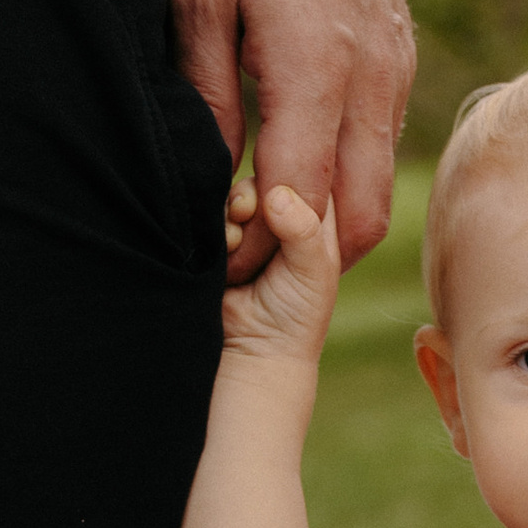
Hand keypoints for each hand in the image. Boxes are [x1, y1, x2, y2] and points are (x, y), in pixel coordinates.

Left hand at [171, 0, 414, 283]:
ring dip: (330, 225)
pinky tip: (297, 164)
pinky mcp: (397, 62)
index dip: (262, 249)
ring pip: (377, 192)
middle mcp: (369, 86)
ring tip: (270, 221)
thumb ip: (207, 98)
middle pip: (357, 222)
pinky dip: (345, 179)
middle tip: (253, 262)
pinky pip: (380, 147)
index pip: (298, 203)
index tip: (222, 264)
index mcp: (316, 74)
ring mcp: (392, 76)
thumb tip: (210, 180)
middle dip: (308, 262)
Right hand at [219, 184, 341, 365]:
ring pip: (237, 192)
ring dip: (233, 211)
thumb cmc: (294, 318)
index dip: (293, 177)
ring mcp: (249, 228)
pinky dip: (215, 225)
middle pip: (268, 176)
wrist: (250, 353)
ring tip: (235, 243)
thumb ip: (304, 231)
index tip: (280, 200)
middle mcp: (282, 219)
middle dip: (256, 193)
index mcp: (316, 222)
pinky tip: (223, 249)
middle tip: (248, 214)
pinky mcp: (217, 237)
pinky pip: (211, 211)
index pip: (309, 173)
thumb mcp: (313, 273)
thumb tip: (276, 193)